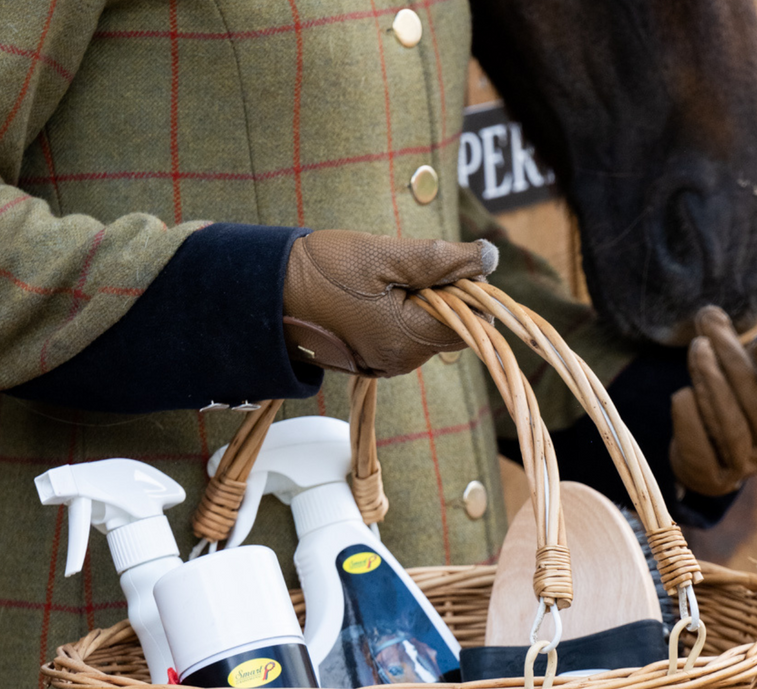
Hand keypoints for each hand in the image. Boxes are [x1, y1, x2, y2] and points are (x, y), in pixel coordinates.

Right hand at [282, 230, 497, 377]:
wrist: (266, 296)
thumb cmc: (321, 271)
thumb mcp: (383, 254)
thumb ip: (439, 258)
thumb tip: (489, 257)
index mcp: (407, 340)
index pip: (470, 321)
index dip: (466, 288)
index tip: (441, 264)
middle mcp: (401, 362)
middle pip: (451, 328)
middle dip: (440, 295)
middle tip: (403, 269)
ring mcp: (385, 365)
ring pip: (427, 330)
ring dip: (418, 302)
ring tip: (380, 282)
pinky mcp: (372, 362)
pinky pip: (404, 336)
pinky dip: (399, 313)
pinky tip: (371, 297)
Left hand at [668, 306, 756, 496]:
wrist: (709, 448)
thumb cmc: (743, 395)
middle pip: (755, 404)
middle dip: (731, 361)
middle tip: (709, 330)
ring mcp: (744, 467)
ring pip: (730, 427)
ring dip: (711, 384)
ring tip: (698, 349)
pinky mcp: (712, 479)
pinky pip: (701, 452)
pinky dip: (690, 422)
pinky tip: (681, 394)